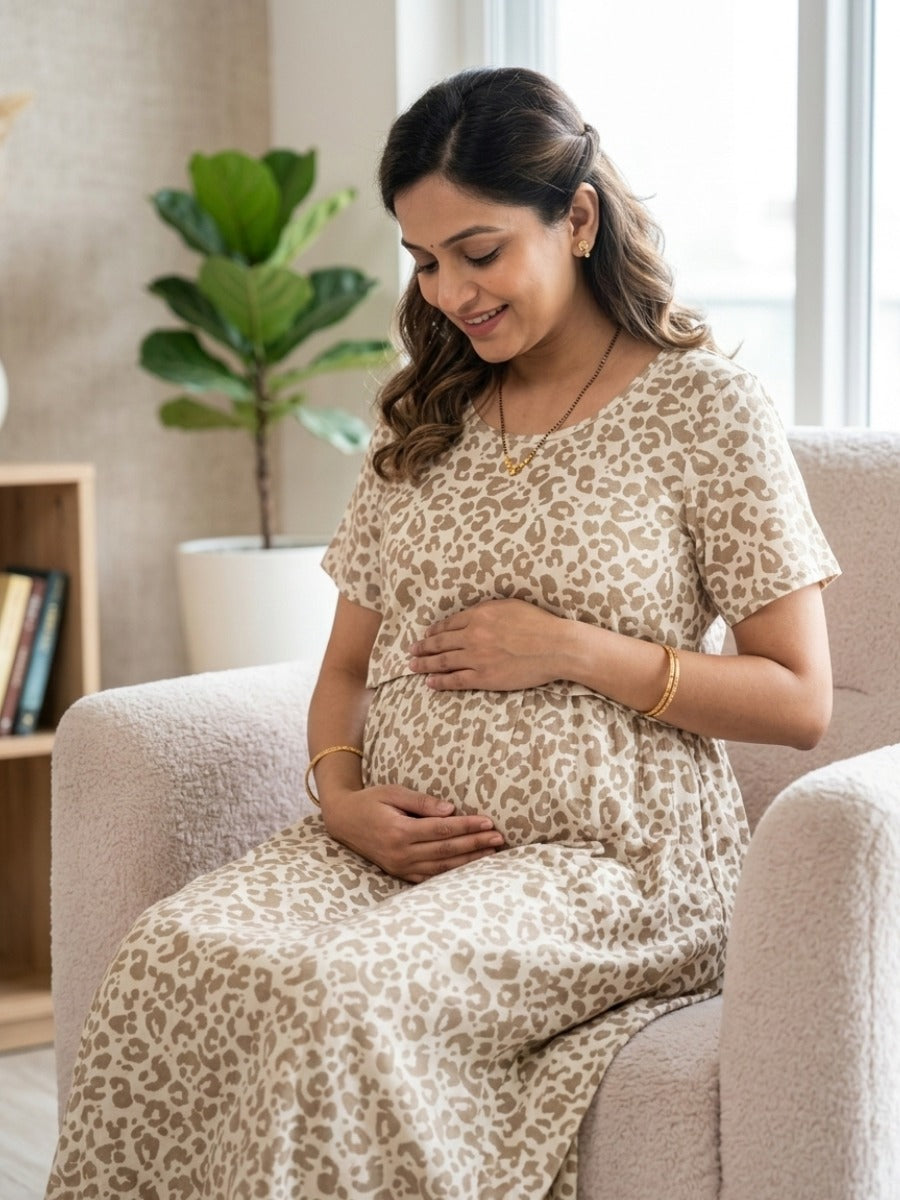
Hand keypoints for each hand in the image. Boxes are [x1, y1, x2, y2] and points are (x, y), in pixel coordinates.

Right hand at [321, 784, 504, 883]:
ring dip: (468, 861)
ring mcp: (400, 866)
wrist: (343, 820)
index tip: (488, 822)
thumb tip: (451, 810)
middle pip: (446, 849)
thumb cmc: (370, 801)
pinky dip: (450, 873)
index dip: (467, 826)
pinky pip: (430, 877)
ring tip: (491, 854)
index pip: (442, 830)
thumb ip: (421, 802)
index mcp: (399, 831)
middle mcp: (401, 853)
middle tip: (498, 838)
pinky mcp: (399, 872)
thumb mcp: (393, 792)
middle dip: (475, 844)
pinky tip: (468, 868)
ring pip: (442, 867)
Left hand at [408, 599, 564, 690]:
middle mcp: (473, 635)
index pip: (449, 624)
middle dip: (423, 647)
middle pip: (440, 642)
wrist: (555, 646)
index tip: (426, 635)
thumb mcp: (510, 606)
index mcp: (479, 615)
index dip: (435, 630)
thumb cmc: (539, 624)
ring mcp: (477, 657)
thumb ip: (489, 609)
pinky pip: (456, 680)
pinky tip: (429, 683)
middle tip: (411, 651)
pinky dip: (440, 682)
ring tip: (412, 667)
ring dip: (425, 664)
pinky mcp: (484, 677)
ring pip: (443, 661)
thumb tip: (474, 614)